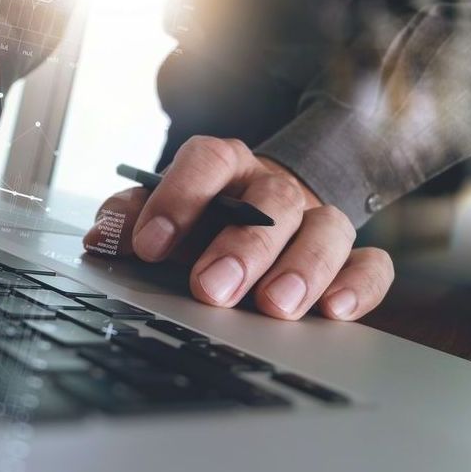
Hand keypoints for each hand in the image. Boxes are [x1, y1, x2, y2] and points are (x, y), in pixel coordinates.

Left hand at [84, 136, 394, 320]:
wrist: (255, 215)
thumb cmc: (201, 219)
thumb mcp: (159, 214)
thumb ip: (129, 219)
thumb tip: (100, 238)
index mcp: (225, 168)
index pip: (209, 160)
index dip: (179, 197)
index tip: (150, 244)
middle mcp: (274, 188)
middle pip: (272, 201)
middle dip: (243, 246)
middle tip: (210, 288)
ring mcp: (316, 219)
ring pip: (326, 228)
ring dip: (302, 267)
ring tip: (274, 307)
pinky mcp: (348, 257)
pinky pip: (370, 262)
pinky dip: (357, 284)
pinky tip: (332, 311)